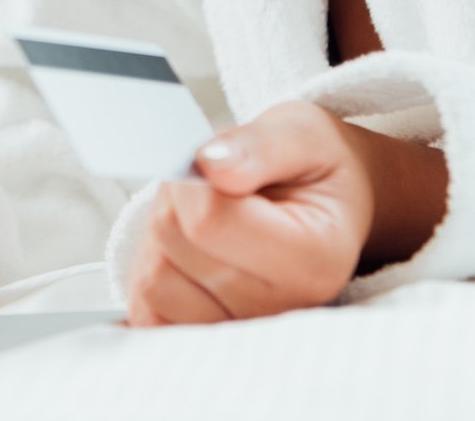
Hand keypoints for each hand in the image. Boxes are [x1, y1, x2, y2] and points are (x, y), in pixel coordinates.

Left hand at [125, 100, 446, 326]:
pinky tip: (187, 253)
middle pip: (174, 243)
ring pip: (153, 279)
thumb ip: (258, 146)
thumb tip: (209, 164)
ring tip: (204, 220)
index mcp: (313, 260)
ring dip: (161, 238)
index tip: (214, 164)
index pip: (208, 220)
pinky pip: (147, 312)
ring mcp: (243, 330)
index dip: (191, 179)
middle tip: (211, 187)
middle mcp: (282, 309)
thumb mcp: (300, 134)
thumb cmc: (314, 169)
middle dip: (175, 201)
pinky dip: (153, 273)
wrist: (327, 207)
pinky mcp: (207, 339)